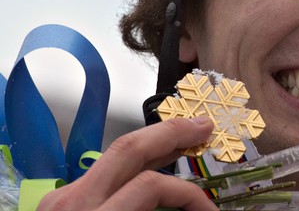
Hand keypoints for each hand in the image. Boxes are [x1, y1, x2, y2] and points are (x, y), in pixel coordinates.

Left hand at [38, 117, 217, 210]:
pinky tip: (151, 165)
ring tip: (183, 140)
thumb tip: (190, 210)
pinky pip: (104, 174)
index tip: (208, 209)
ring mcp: (62, 198)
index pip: (150, 186)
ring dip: (153, 144)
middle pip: (128, 149)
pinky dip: (134, 166)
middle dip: (171, 133)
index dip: (188, 194)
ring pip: (114, 154)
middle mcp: (73, 203)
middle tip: (202, 128)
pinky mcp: (58, 201)